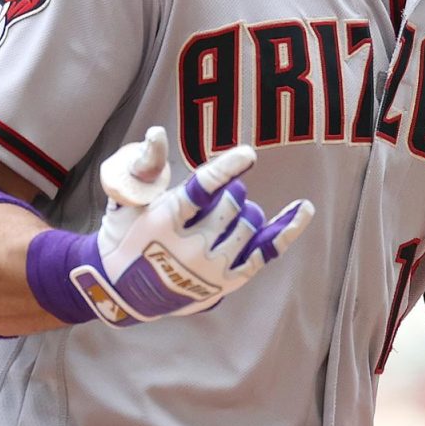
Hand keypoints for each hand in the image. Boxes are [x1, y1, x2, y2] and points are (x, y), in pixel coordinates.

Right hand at [70, 127, 313, 325]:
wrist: (121, 293)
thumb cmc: (126, 235)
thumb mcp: (126, 199)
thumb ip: (146, 165)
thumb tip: (156, 133)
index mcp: (164, 221)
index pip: (201, 190)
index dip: (227, 169)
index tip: (249, 155)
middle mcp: (189, 248)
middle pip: (231, 205)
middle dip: (229, 194)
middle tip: (214, 201)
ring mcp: (210, 269)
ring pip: (249, 225)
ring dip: (243, 213)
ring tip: (223, 219)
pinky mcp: (226, 283)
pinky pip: (265, 253)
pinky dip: (286, 230)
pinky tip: (303, 210)